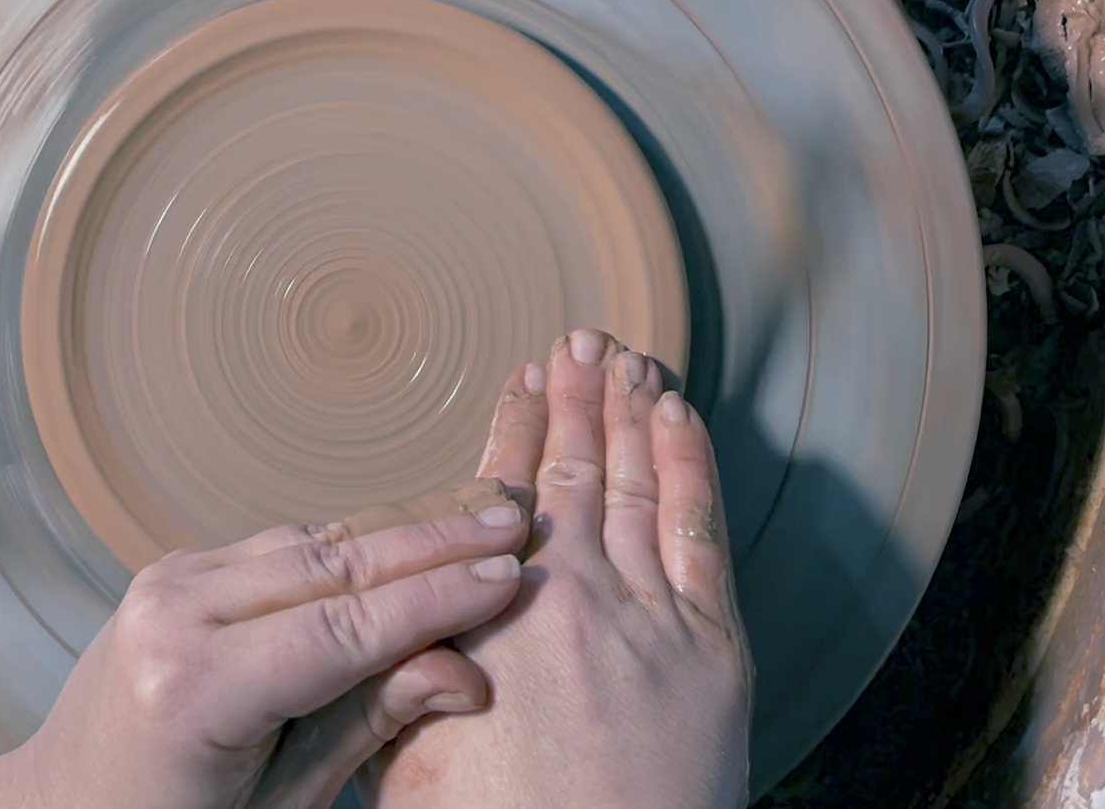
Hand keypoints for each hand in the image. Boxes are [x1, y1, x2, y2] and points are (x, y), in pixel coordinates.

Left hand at [0, 501, 528, 808]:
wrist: (65, 804)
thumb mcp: (281, 803)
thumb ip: (367, 726)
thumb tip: (466, 673)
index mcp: (191, 689)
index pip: (342, 629)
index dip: (434, 599)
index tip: (506, 574)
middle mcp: (171, 616)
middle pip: (330, 566)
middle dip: (431, 543)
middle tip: (512, 524)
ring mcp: (165, 582)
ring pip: (309, 541)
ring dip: (400, 530)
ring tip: (480, 519)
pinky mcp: (173, 570)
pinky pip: (279, 547)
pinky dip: (351, 542)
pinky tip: (409, 537)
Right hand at [359, 330, 754, 808]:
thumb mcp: (405, 769)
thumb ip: (397, 682)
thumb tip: (390, 627)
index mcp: (488, 621)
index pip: (503, 496)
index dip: (514, 431)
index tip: (520, 380)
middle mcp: (570, 601)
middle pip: (573, 474)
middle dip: (578, 399)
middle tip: (580, 339)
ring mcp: (650, 621)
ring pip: (637, 487)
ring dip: (632, 414)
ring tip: (627, 356)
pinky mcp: (714, 653)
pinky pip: (699, 533)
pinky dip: (690, 469)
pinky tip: (680, 421)